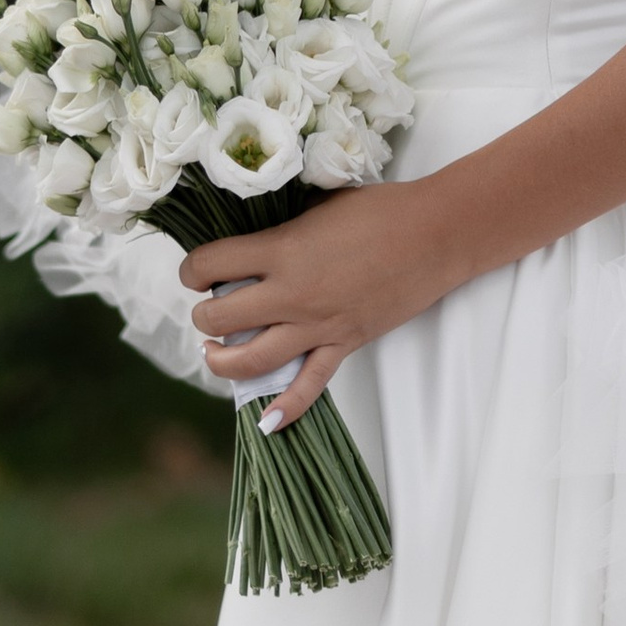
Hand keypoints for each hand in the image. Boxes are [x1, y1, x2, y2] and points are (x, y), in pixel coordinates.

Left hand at [182, 183, 459, 429]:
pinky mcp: (343, 345)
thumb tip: (252, 235)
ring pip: (252, 359)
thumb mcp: (318, 203)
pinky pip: (309, 386)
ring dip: (223, 361)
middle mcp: (291, 294)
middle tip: (207, 309)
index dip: (192, 269)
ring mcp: (317, 326)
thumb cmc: (379, 209)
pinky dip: (286, 409)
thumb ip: (281, 224)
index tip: (194, 272)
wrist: (433, 234)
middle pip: (220, 318)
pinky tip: (266, 422)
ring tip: (215, 352)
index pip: (212, 264)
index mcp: (281, 250)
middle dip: (203, 317)